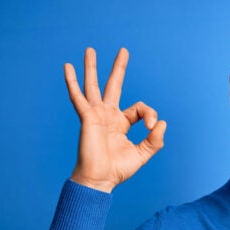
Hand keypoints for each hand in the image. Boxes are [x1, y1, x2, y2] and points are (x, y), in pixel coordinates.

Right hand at [64, 47, 166, 192]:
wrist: (99, 180)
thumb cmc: (117, 170)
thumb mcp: (142, 154)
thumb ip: (154, 140)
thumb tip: (161, 122)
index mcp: (121, 123)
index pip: (139, 108)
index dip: (149, 114)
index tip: (151, 127)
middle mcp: (108, 116)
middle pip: (114, 86)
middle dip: (118, 69)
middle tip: (123, 50)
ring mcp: (96, 115)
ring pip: (93, 86)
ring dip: (92, 68)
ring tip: (90, 50)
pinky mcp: (87, 118)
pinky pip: (78, 97)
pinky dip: (72, 82)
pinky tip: (68, 66)